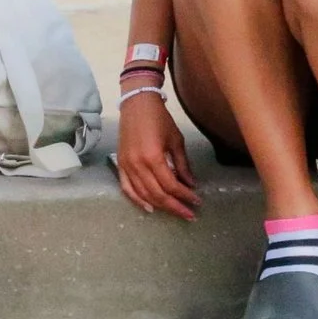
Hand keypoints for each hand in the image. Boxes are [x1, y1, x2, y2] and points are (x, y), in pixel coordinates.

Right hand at [114, 90, 200, 218]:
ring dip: (160, 206)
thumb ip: (183, 164)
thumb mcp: (176, 140)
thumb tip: (191, 184)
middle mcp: (137, 165)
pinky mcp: (120, 165)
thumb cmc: (160, 119)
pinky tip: (150, 208)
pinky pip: (127, 188)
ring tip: (175, 212)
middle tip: (189, 214)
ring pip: (143, 194)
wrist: (137, 104)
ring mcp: (126, 166)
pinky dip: (137, 200)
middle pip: (157, 194)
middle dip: (175, 206)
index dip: (185, 195)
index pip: (171, 185)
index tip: (197, 201)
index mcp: (153, 157)